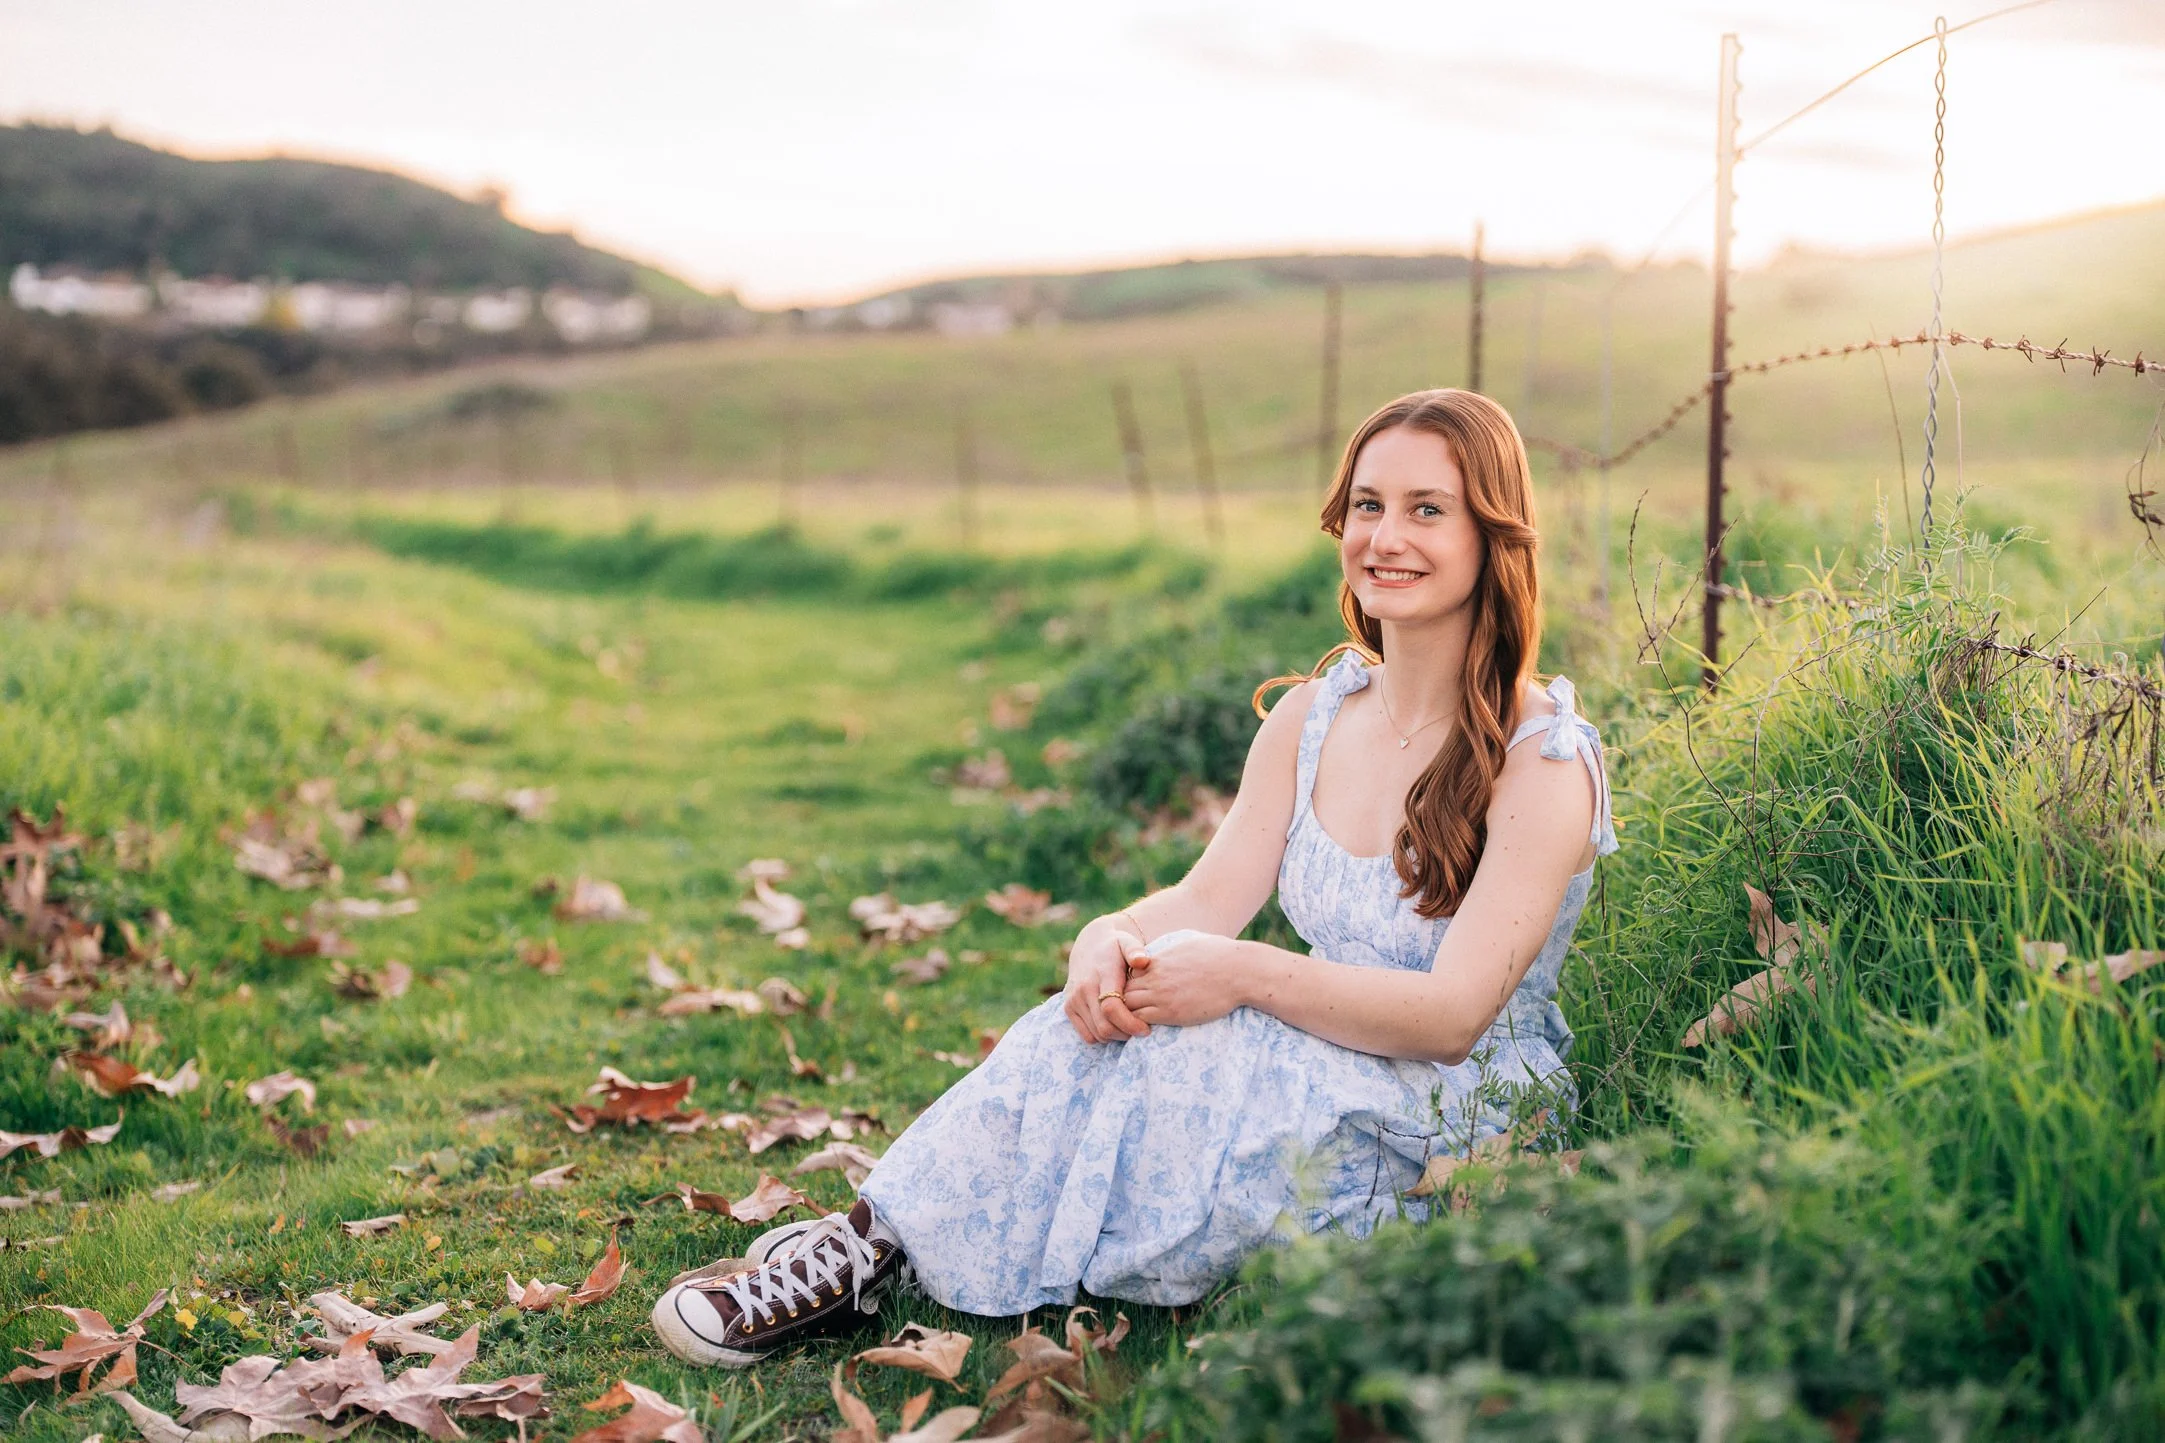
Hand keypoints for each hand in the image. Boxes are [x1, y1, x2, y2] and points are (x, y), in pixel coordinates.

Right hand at [1062, 918, 1149, 1043]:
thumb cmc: (1115, 947)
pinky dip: (1102, 1037)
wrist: (1088, 946)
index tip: (1145, 1029)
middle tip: (1141, 1031)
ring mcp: (1074, 1000)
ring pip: (1096, 1034)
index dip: (1129, 1023)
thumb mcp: (1127, 942)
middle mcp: (1083, 989)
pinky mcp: (1068, 1009)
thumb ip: (1135, 950)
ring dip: (1116, 1037)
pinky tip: (1114, 1026)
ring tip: (1129, 1027)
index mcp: (1101, 975)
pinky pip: (1087, 1036)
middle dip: (1126, 1034)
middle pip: (1104, 1026)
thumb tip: (1142, 960)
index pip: (1111, 1007)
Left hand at [1122, 932, 1244, 1027]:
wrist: (1238, 971)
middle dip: (1125, 1001)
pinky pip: (1141, 1020)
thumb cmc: (1221, 956)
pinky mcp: (1171, 1013)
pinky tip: (1149, 1029)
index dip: (1131, 984)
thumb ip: (1176, 951)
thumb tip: (1180, 951)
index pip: (1128, 973)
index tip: (1141, 993)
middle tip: (1136, 1013)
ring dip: (1130, 1015)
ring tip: (1140, 1022)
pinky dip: (1140, 1025)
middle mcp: (1155, 977)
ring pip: (1127, 1006)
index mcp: (1159, 960)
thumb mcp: (1191, 945)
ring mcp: (1161, 995)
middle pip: (1123, 990)